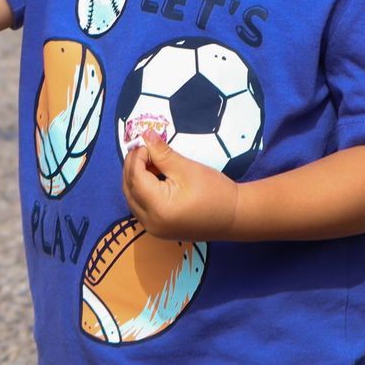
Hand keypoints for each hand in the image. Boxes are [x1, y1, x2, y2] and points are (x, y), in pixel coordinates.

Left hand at [123, 135, 239, 242]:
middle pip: (129, 189)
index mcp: (158, 207)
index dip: (137, 157)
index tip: (147, 142)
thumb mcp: (186, 168)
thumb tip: (145, 135)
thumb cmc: (214, 191)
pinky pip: (141, 207)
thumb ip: (162, 153)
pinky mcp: (159, 229)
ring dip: (136, 178)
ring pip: (132, 199)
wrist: (235, 217)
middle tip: (145, 148)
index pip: (135, 178)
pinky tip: (154, 177)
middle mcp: (150, 222)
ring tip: (151, 161)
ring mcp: (153, 228)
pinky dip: (142, 191)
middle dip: (133, 166)